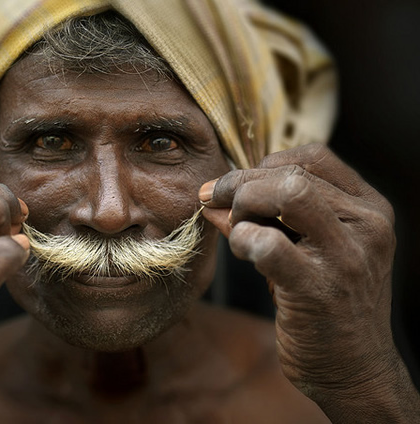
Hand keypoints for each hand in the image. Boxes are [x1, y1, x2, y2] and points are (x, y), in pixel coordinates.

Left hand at [200, 144, 417, 420]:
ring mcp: (347, 256)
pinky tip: (243, 251)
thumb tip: (211, 196)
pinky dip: (243, 239)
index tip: (236, 185)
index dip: (264, 164)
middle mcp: (367, 225)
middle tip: (217, 203)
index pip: (312, 157)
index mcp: (368, 208)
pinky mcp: (320, 288)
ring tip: (237, 230)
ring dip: (243, 205)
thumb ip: (266, 217)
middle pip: (292, 173)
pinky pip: (269, 243)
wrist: (352, 368)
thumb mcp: (304, 248)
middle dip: (241, 183)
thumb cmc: (324, 302)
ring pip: (287, 194)